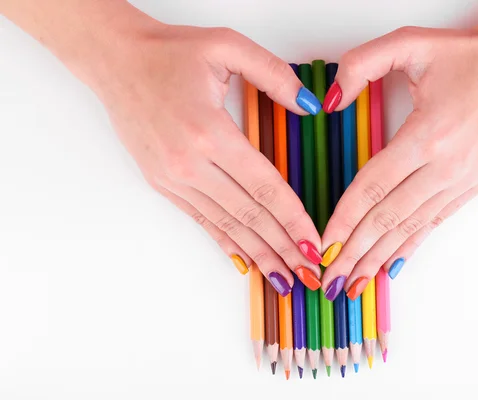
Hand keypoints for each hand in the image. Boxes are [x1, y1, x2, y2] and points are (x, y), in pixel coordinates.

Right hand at [87, 22, 324, 294]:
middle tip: (309, 273)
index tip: (315, 242)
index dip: (293, 219)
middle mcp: (190, 163)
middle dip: (283, 247)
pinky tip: (244, 261)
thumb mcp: (227, 46)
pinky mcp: (162, 183)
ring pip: (226, 224)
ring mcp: (173, 178)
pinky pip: (201, 219)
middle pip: (249, 215)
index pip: (264, 187)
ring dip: (258, 254)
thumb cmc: (169, 53)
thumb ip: (274, 74)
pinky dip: (225, 242)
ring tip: (284, 278)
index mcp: (211, 132)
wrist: (115, 60)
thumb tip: (310, 105)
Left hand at [319, 25, 477, 300]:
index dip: (344, 220)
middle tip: (331, 280)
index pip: (373, 188)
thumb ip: (362, 65)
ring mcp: (462, 179)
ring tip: (356, 283)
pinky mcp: (473, 184)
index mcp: (427, 135)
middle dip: (355, 253)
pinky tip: (393, 264)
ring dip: (380, 257)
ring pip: (411, 227)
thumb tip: (330, 101)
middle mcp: (446, 165)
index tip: (323, 246)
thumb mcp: (410, 43)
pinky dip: (411, 244)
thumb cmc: (467, 55)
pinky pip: (435, 221)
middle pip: (388, 218)